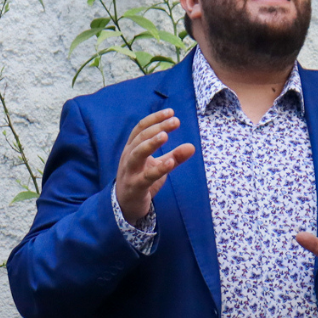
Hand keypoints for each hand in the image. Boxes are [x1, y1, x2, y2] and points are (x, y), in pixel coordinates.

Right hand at [116, 109, 195, 225]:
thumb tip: (191, 146)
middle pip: (141, 137)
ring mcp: (130, 171)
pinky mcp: (135, 186)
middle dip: (158, 128)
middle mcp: (129, 156)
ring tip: (165, 136)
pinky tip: (170, 162)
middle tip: (175, 121)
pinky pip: (146, 176)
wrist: (125, 205)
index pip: (141, 128)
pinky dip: (158, 169)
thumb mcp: (158, 166)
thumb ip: (174, 156)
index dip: (155, 119)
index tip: (171, 112)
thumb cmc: (141, 181)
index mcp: (132, 148)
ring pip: (137, 153)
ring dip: (151, 143)